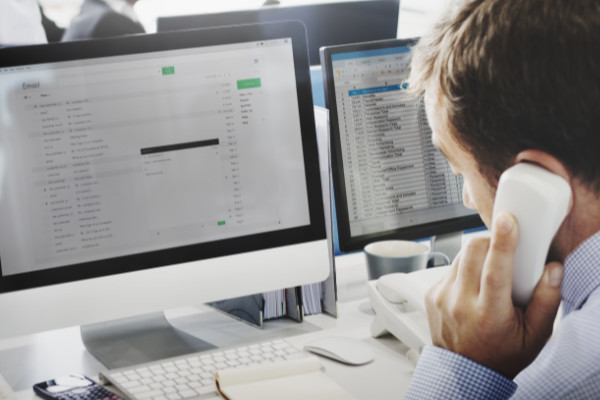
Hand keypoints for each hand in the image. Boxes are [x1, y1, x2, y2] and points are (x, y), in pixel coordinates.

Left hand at [425, 212, 563, 378]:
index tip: (507, 221)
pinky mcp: (432, 294)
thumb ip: (546, 302)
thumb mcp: (534, 336)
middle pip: (472, 251)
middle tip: (502, 248)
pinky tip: (473, 286)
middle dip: (490, 240)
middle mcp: (461, 304)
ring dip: (477, 256)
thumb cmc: (500, 354)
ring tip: (489, 274)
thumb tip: (552, 270)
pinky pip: (450, 268)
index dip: (502, 242)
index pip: (494, 270)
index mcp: (489, 314)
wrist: (465, 371)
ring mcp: (442, 298)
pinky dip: (464, 269)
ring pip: (460, 256)